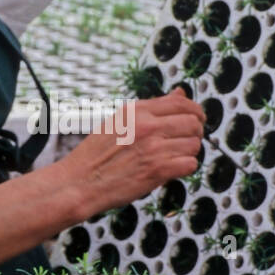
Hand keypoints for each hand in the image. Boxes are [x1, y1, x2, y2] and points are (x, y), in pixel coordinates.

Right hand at [61, 86, 205, 215]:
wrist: (79, 182)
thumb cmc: (96, 154)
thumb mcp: (119, 120)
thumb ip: (153, 107)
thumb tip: (180, 92)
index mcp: (137, 110)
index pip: (181, 102)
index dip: (194, 111)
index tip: (196, 119)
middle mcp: (147, 126)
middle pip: (192, 122)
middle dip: (195, 132)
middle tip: (186, 141)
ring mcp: (154, 148)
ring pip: (193, 145)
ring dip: (188, 152)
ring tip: (174, 158)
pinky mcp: (157, 170)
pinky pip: (190, 164)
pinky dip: (184, 168)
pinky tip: (171, 169)